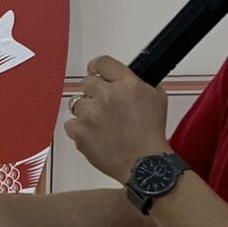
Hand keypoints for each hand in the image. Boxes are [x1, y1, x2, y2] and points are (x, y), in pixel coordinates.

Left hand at [65, 57, 168, 183]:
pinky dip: (79, 129)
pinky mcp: (79, 132)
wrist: (144, 164)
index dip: (97, 68)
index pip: (102, 62)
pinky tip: (93, 135)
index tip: (96, 73)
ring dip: (86, 112)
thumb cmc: (152, 133)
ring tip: (100, 125)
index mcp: (126, 84)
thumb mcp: (157, 98)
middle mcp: (106, 95)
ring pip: (77, 104)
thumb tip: (128, 78)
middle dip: (94, 92)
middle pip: (86, 82)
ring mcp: (90, 114)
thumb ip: (140, 83)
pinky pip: (70, 124)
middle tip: (103, 105)